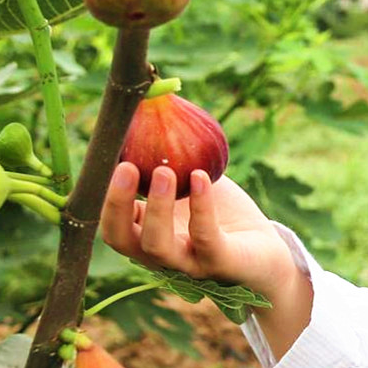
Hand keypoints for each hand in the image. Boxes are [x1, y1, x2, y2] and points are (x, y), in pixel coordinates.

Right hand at [99, 163, 294, 294]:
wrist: (264, 249)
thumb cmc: (221, 211)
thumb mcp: (192, 179)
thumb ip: (170, 156)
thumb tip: (151, 103)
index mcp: (145, 235)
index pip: (111, 224)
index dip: (104, 196)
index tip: (109, 161)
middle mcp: (159, 255)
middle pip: (122, 239)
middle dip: (117, 204)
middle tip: (126, 166)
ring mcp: (188, 264)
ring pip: (158, 246)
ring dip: (157, 207)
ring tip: (164, 171)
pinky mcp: (221, 263)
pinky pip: (206, 237)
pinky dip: (201, 206)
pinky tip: (201, 177)